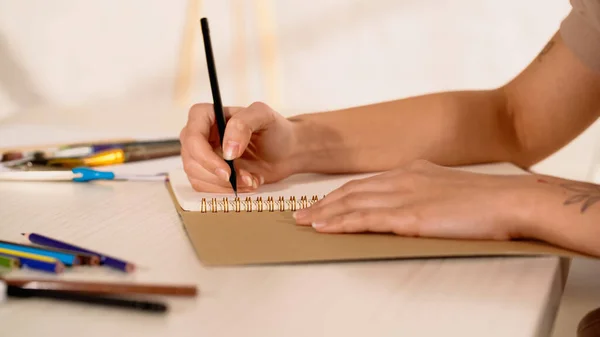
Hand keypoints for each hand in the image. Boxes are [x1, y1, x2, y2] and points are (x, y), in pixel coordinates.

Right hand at [180, 101, 298, 192]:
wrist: (286, 152)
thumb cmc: (275, 130)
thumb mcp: (264, 116)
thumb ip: (243, 124)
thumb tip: (227, 149)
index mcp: (206, 115)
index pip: (192, 136)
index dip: (205, 156)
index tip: (228, 169)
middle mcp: (200, 135)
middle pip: (191, 160)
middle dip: (219, 175)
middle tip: (246, 178)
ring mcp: (202, 156)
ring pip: (197, 177)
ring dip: (226, 185)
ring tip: (251, 180)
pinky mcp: (208, 173)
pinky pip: (206, 188)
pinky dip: (227, 191)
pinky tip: (248, 183)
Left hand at [293, 160, 541, 240]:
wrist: (511, 200)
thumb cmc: (486, 200)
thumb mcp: (448, 188)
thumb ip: (425, 192)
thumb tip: (412, 203)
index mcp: (411, 172)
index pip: (364, 184)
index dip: (339, 195)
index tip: (321, 203)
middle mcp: (402, 179)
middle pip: (351, 191)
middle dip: (323, 204)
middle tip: (300, 215)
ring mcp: (405, 196)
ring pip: (353, 204)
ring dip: (325, 214)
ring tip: (303, 223)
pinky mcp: (410, 216)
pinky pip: (366, 218)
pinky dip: (341, 222)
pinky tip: (325, 227)